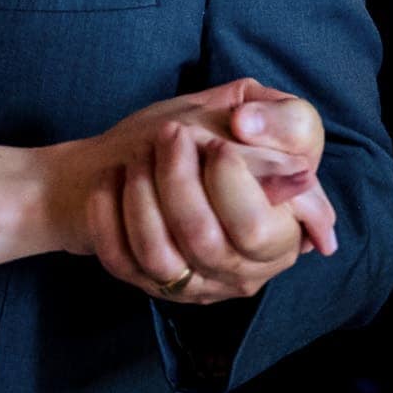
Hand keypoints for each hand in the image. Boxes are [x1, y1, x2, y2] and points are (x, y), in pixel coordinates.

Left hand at [52, 80, 336, 304]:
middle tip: (169, 134)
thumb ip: (282, 121)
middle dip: (177, 178)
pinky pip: (119, 258)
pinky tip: (112, 180)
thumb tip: (250, 127)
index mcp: (284, 234)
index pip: (258, 229)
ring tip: (139, 156)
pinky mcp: (146, 281)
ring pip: (159, 256)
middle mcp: (242, 270)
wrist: (133, 153)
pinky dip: (108, 213)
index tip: (215, 140)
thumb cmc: (203, 131)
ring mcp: (192, 283)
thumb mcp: (249, 110)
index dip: (231, 181)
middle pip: (204, 242)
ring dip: (141, 194)